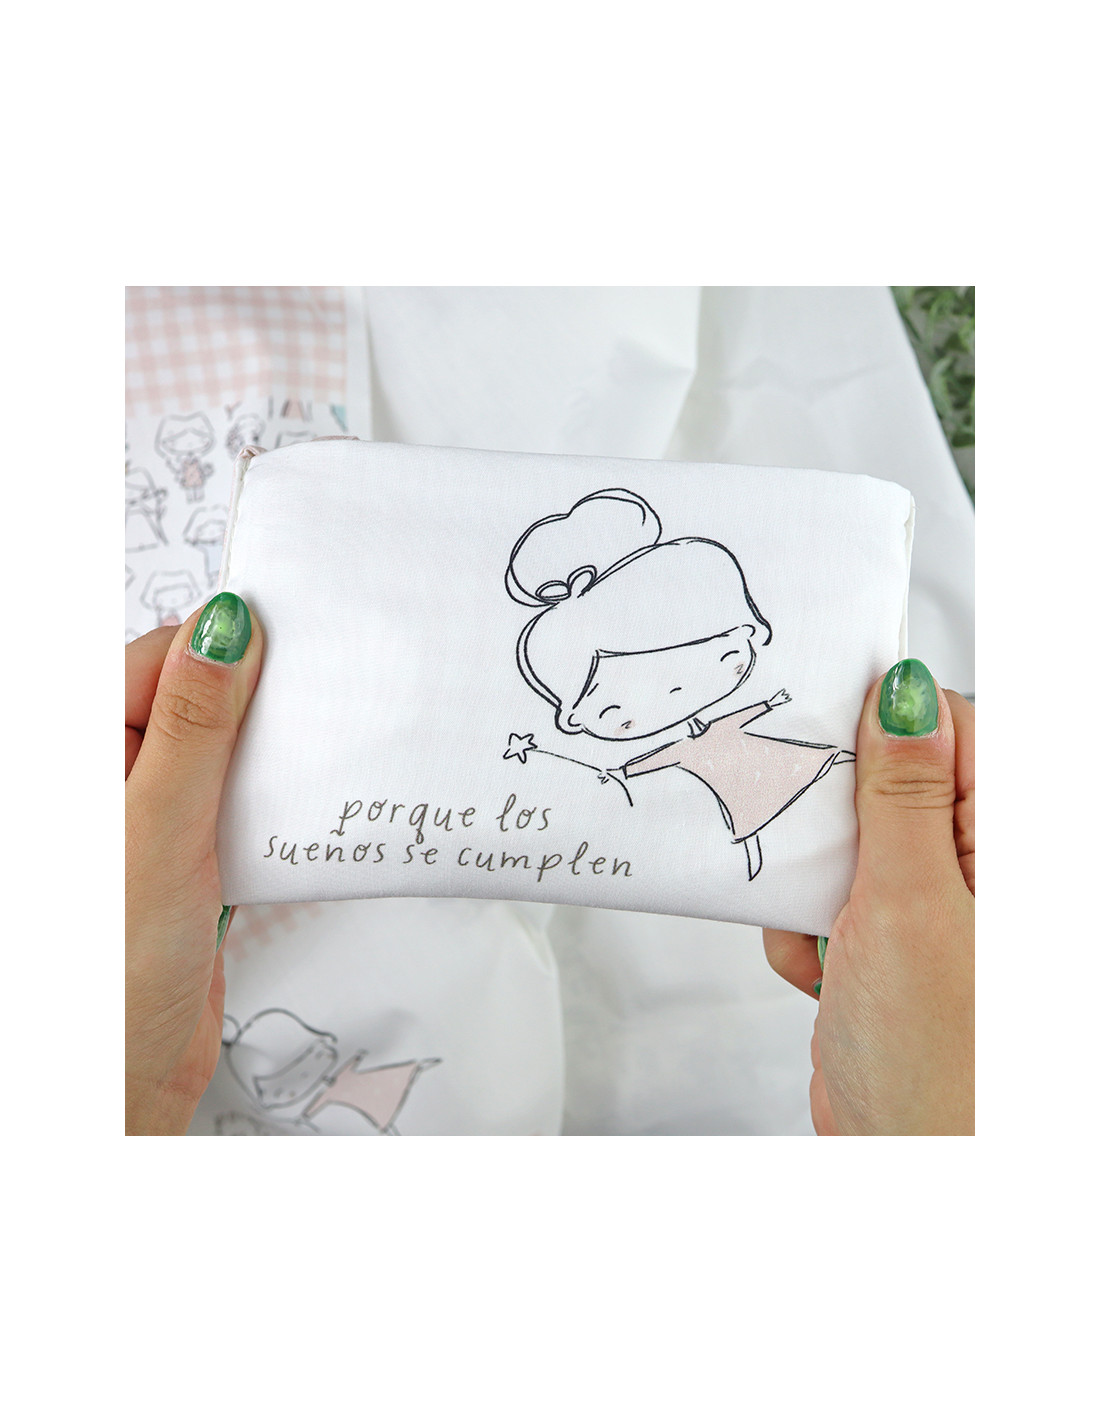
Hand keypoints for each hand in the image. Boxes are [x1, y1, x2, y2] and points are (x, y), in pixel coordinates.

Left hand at [125, 593, 261, 1133]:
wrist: (123, 1079)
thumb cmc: (112, 969)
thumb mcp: (159, 827)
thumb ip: (193, 724)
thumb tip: (223, 629)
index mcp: (78, 754)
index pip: (158, 659)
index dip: (225, 650)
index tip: (293, 649)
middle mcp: (107, 779)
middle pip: (193, 701)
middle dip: (253, 703)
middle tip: (316, 705)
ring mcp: (145, 818)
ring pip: (219, 753)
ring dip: (265, 758)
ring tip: (311, 763)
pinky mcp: (181, 857)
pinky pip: (231, 803)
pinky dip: (267, 805)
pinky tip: (294, 817)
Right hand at [763, 660, 973, 1134]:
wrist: (907, 1160)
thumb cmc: (941, 1059)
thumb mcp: (910, 904)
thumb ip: (904, 793)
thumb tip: (904, 692)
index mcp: (1009, 842)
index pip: (949, 727)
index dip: (882, 720)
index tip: (822, 733)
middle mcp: (976, 865)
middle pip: (887, 779)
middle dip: (834, 815)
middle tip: (819, 849)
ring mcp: (931, 903)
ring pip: (846, 839)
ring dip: (814, 881)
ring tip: (823, 930)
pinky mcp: (889, 940)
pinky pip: (828, 895)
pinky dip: (806, 926)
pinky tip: (822, 969)